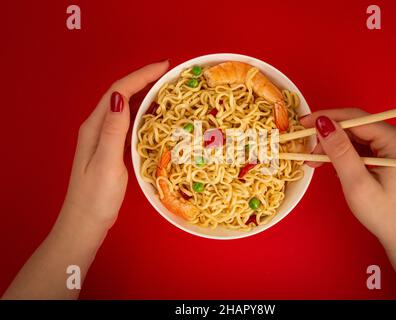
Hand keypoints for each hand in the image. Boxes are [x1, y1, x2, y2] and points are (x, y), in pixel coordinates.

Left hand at [2, 61, 169, 299]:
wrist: (85, 223)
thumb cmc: (96, 197)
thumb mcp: (106, 163)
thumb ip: (113, 131)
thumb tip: (120, 97)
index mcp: (95, 127)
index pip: (119, 91)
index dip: (141, 75)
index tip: (165, 66)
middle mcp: (98, 127)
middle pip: (122, 95)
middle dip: (145, 80)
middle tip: (171, 75)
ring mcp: (104, 138)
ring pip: (126, 108)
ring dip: (145, 95)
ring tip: (168, 90)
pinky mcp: (111, 149)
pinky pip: (129, 122)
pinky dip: (143, 113)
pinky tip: (156, 116)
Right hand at [300, 108, 395, 298]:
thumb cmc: (385, 215)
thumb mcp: (357, 183)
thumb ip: (339, 151)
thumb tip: (322, 122)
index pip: (357, 119)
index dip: (327, 118)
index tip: (302, 124)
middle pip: (357, 127)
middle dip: (330, 137)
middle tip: (307, 151)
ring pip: (358, 136)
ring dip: (335, 147)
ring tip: (315, 161)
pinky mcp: (394, 154)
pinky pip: (364, 146)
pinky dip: (346, 154)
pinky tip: (333, 165)